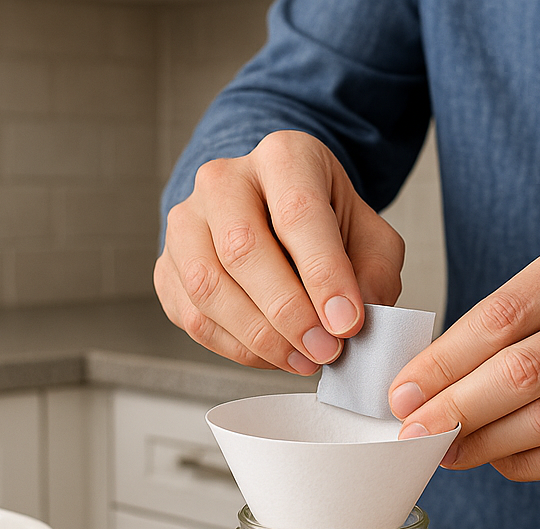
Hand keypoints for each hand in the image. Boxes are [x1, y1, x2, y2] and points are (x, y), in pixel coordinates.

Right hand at [155, 130, 405, 374]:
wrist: (274, 214)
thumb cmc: (325, 224)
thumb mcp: (368, 235)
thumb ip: (372, 275)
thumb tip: (354, 324)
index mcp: (282, 158)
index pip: (297, 213)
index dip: (323, 274)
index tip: (347, 322)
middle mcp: (223, 180)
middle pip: (243, 249)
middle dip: (288, 312)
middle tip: (324, 349)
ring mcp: (186, 222)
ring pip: (208, 287)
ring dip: (259, 337)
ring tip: (302, 359)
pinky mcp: (167, 266)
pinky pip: (194, 317)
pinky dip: (236, 348)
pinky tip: (273, 355)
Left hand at [388, 235, 539, 478]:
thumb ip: (514, 318)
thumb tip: (431, 378)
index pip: (501, 316)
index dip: (444, 361)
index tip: (402, 392)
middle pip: (521, 373)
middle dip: (455, 409)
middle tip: (412, 432)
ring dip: (486, 443)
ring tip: (447, 451)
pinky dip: (528, 463)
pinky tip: (497, 460)